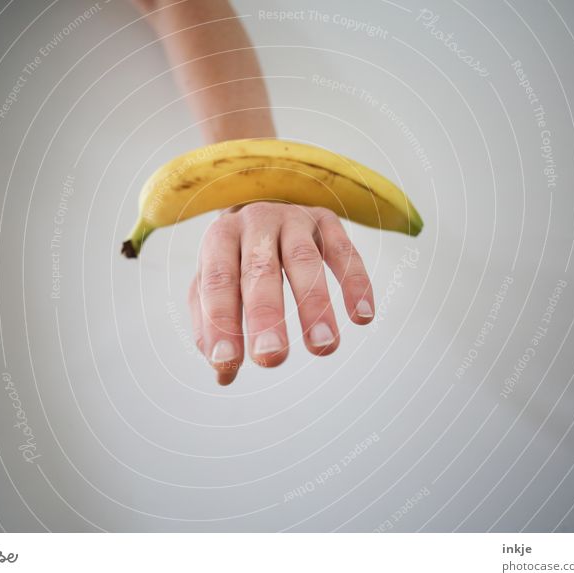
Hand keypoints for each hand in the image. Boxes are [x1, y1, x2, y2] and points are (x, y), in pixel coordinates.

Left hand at [188, 202, 374, 384]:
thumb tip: (223, 375)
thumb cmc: (234, 255)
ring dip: (315, 306)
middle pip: (260, 270)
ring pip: (304, 261)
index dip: (220, 324)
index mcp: (219, 238)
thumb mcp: (215, 281)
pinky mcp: (327, 220)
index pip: (217, 283)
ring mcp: (293, 219)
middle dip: (266, 316)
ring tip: (324, 348)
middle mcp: (255, 223)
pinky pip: (345, 252)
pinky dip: (355, 283)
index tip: (227, 364)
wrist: (264, 195)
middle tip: (272, 359)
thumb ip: (211, 326)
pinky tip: (362, 317)